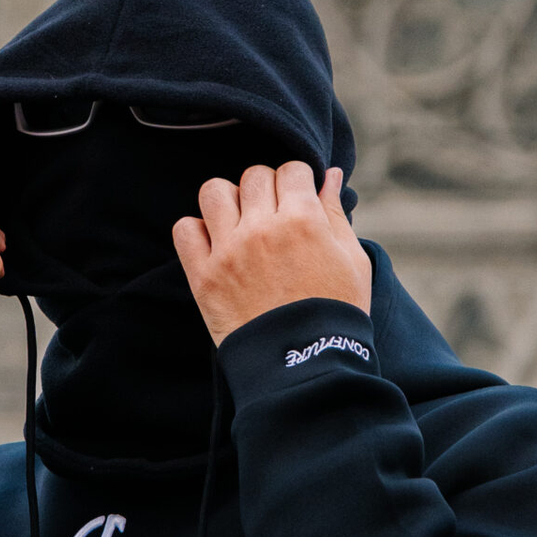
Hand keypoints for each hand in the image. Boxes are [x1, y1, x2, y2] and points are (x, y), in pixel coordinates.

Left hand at [172, 162, 369, 344]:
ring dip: (228, 202)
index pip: (291, 169)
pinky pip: (185, 229)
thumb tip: (329, 175)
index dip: (297, 183)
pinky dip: (197, 232)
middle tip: (272, 217)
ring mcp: (229, 251)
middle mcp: (262, 229)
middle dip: (266, 190)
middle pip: (254, 177)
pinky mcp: (204, 277)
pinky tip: (216, 246)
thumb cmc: (336, 313)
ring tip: (240, 225)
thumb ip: (335, 213)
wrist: (305, 367)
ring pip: (214, 192)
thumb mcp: (351, 260)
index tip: (298, 202)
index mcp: (303, 220)